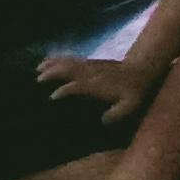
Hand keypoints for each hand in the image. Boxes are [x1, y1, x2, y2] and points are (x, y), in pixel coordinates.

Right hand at [39, 50, 163, 126]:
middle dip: (53, 73)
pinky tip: (47, 61)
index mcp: (99, 84)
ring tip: (37, 70)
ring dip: (52, 64)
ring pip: (68, 62)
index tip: (52, 97)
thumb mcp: (131, 104)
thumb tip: (103, 121)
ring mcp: (90, 65)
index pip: (79, 86)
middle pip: (69, 69)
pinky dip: (57, 59)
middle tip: (38, 81)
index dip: (66, 90)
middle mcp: (92, 73)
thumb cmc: (134, 91)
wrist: (142, 70)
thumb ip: (117, 113)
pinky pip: (70, 59)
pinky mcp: (89, 62)